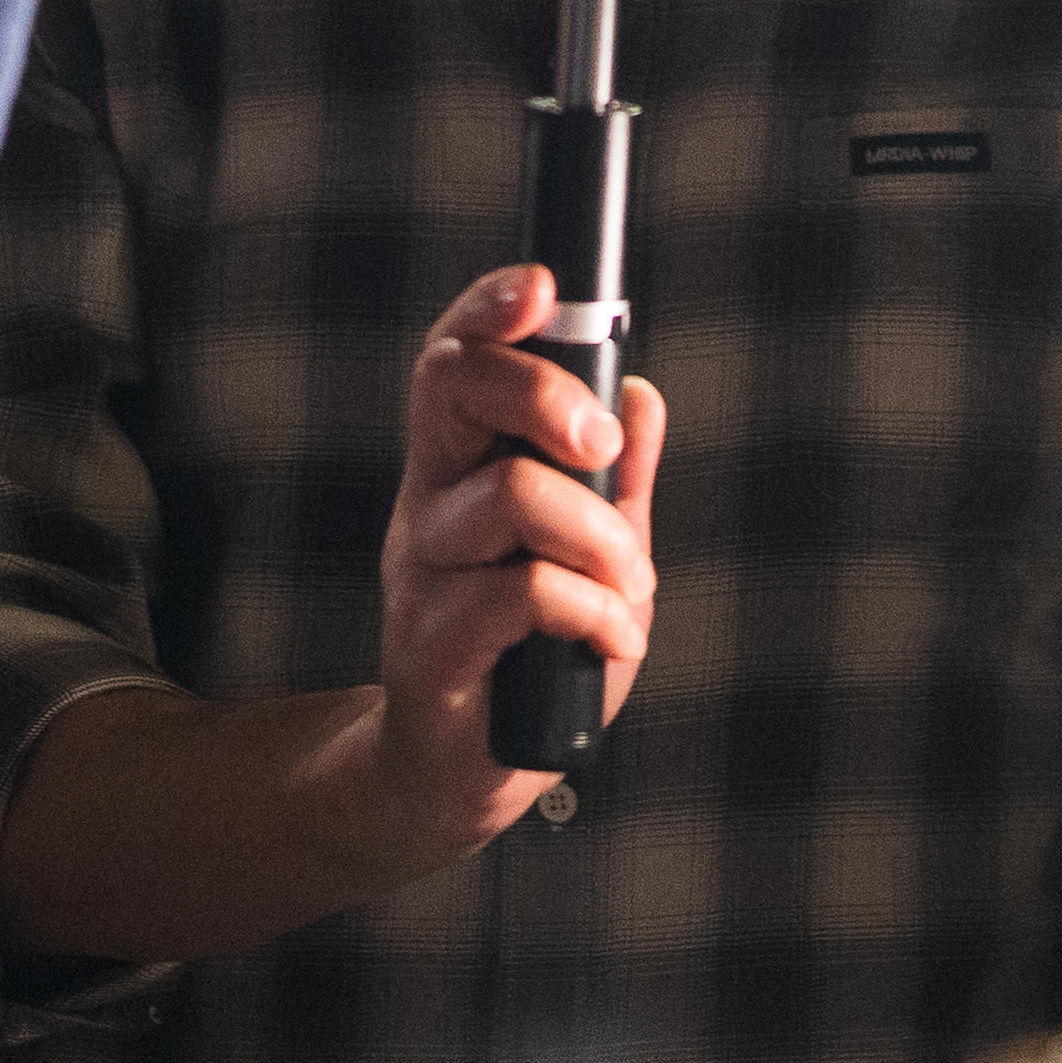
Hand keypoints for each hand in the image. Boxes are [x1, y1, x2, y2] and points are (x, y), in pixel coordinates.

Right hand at [368, 265, 665, 862]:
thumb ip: (618, 481)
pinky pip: (525, 591)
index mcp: (460, 470)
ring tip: (626, 588)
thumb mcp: (595, 555)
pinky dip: (596, 612)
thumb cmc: (533, 653)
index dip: (488, 311)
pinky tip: (616, 641)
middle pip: (459, 393)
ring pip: (513, 498)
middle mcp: (427, 506)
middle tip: (602, 447)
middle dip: (548, 397)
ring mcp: (420, 573)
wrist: (460, 775)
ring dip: (601, 539)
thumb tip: (641, 393)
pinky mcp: (430, 644)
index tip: (544, 287)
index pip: (453, 362)